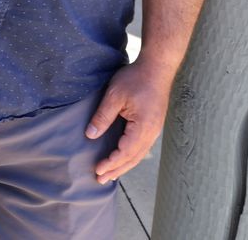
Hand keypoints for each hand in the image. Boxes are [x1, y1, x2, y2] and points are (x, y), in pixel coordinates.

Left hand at [87, 59, 173, 183]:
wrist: (157, 67)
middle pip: (133, 158)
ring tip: (110, 174)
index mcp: (143, 128)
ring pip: (139, 154)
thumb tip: (91, 135)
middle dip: (117, 170)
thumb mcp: (114, 96)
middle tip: (100, 180)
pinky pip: (142, 146)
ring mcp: (154, 130)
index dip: (111, 163)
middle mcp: (152, 133)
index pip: (125, 152)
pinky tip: (124, 158)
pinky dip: (131, 156)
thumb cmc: (135, 79)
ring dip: (124, 165)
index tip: (97, 170)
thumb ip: (103, 117)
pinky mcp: (153, 125)